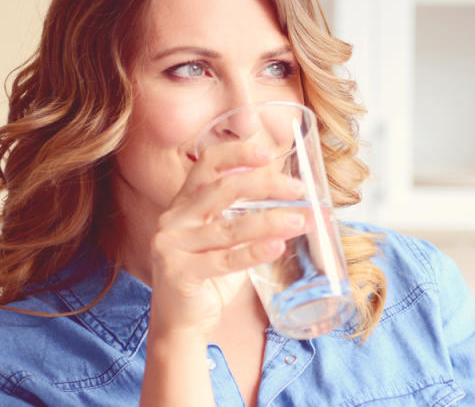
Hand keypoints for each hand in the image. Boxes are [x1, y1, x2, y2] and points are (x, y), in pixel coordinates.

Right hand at [147, 141, 305, 339]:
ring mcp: (172, 246)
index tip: (268, 152)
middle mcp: (174, 219)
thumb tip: (294, 198)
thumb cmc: (209, 276)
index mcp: (183, 203)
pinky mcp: (179, 274)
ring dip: (271, 222)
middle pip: (223, 190)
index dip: (236, 154)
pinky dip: (254, 252)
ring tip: (302, 220)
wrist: (181, 322)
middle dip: (265, 185)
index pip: (207, 165)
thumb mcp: (223, 238)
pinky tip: (278, 247)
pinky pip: (225, 260)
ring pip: (229, 228)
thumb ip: (244, 214)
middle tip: (299, 189)